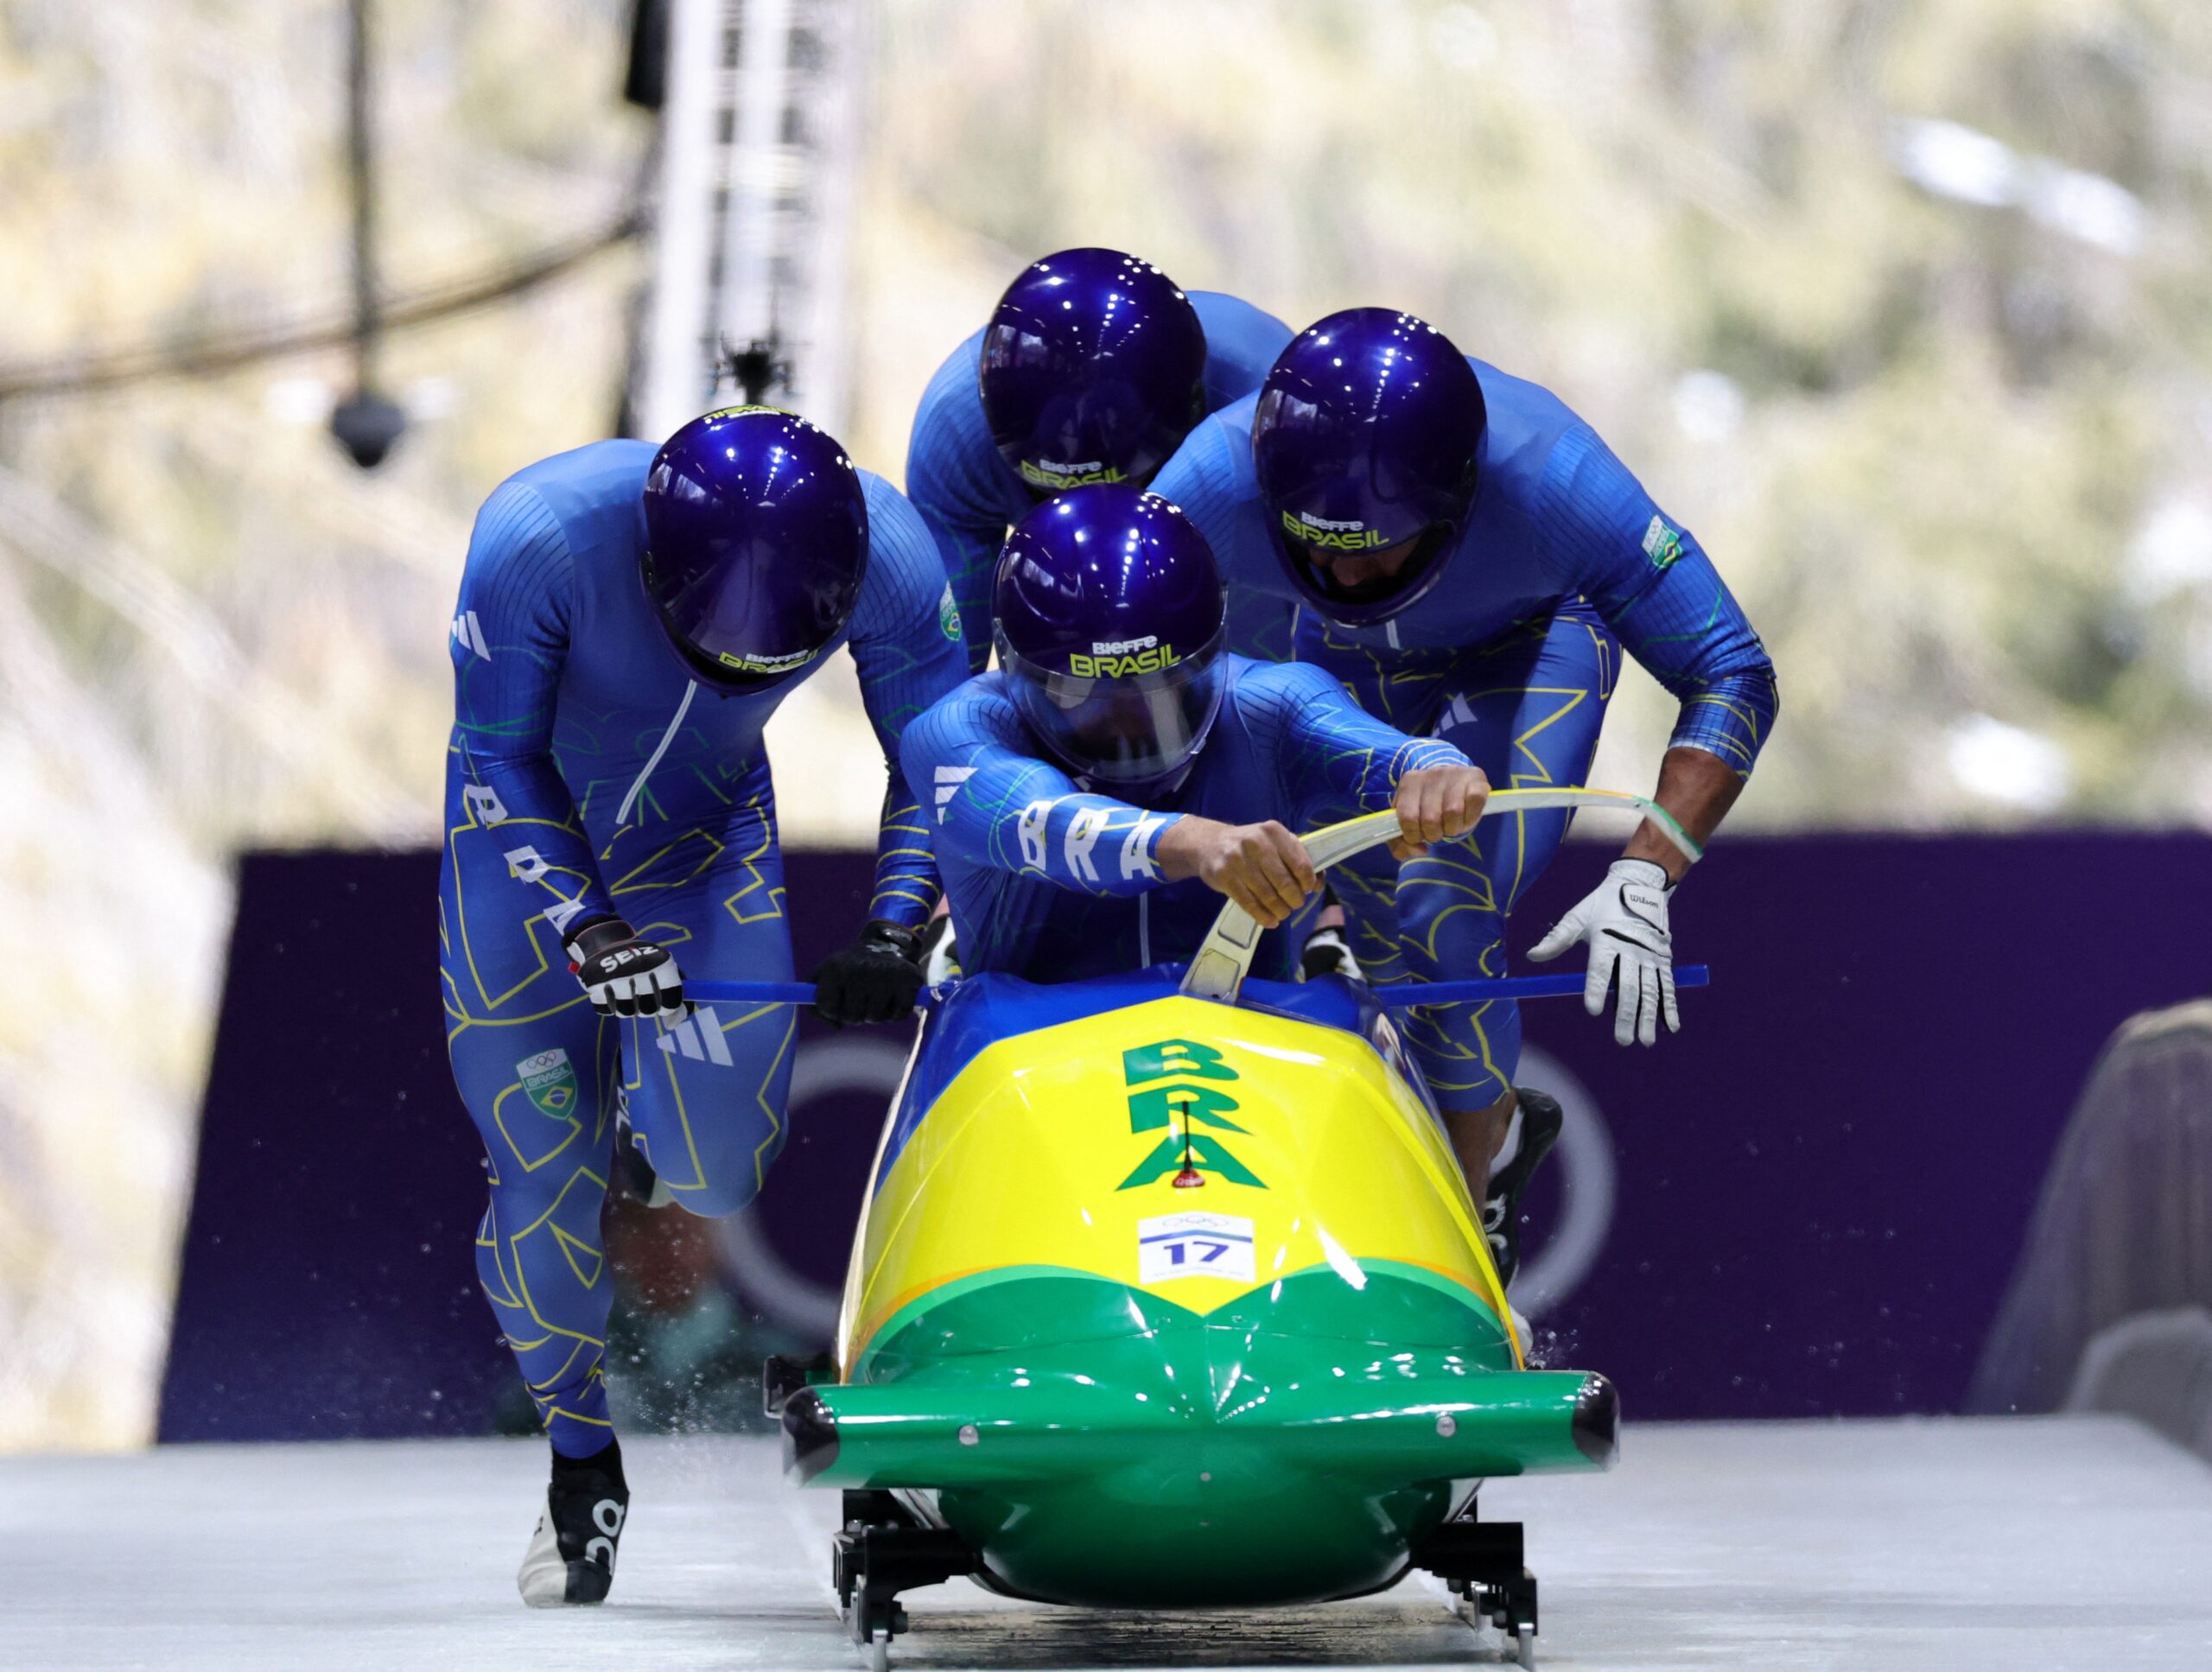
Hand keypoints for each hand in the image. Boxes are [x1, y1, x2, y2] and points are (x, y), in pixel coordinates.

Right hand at [564, 915, 687, 1020]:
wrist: (607, 943)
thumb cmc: (643, 963)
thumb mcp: (664, 971)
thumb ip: (675, 998)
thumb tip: (671, 1024)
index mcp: (662, 962)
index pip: (671, 999)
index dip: (668, 1007)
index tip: (663, 1004)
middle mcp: (640, 967)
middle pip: (648, 1010)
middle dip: (645, 1008)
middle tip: (640, 994)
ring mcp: (616, 974)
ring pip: (626, 1012)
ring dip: (626, 1007)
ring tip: (625, 993)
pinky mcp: (595, 981)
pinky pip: (605, 1009)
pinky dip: (608, 1004)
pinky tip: (610, 990)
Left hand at [811, 921, 924, 1026]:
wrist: (886, 946)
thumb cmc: (850, 969)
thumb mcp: (825, 976)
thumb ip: (815, 1004)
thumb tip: (836, 1026)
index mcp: (836, 967)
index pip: (826, 1007)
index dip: (832, 1010)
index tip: (838, 1001)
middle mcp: (860, 970)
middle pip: (851, 1017)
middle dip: (855, 1013)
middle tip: (861, 997)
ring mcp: (886, 975)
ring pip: (874, 1018)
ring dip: (875, 1013)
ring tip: (876, 994)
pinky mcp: (909, 981)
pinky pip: (898, 1016)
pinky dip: (895, 1013)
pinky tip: (893, 996)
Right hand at [1157, 817, 1318, 927]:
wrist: (1210, 844)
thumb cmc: (1250, 846)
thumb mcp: (1274, 842)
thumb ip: (1297, 858)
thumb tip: (1319, 884)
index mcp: (1274, 832)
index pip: (1300, 864)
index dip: (1307, 882)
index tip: (1306, 890)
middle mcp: (1256, 842)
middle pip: (1284, 883)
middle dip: (1294, 900)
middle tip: (1294, 904)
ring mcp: (1237, 860)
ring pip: (1267, 895)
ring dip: (1280, 910)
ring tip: (1282, 913)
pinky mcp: (1224, 877)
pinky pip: (1249, 903)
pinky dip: (1263, 916)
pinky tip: (1269, 921)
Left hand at [1389, 764, 1490, 859]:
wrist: (1453, 784)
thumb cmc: (1428, 807)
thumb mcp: (1408, 822)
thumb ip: (1401, 843)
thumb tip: (1419, 850)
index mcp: (1410, 782)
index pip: (1408, 818)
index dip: (1414, 835)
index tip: (1419, 836)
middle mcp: (1432, 773)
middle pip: (1431, 819)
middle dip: (1434, 834)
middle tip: (1437, 831)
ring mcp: (1455, 773)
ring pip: (1453, 812)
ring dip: (1453, 828)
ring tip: (1451, 824)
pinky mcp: (1476, 776)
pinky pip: (1474, 801)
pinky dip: (1470, 817)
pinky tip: (1465, 817)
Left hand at [1528, 858, 1678, 1046]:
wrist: (1640, 886)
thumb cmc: (1603, 905)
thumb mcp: (1577, 917)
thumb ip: (1557, 939)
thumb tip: (1532, 956)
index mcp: (1607, 940)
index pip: (1600, 970)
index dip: (1596, 990)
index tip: (1593, 1010)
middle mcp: (1631, 950)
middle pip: (1628, 987)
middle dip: (1625, 1015)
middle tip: (1622, 1040)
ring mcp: (1650, 957)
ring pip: (1650, 991)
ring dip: (1649, 1017)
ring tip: (1645, 1041)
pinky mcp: (1664, 960)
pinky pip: (1667, 986)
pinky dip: (1670, 1006)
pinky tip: (1671, 1027)